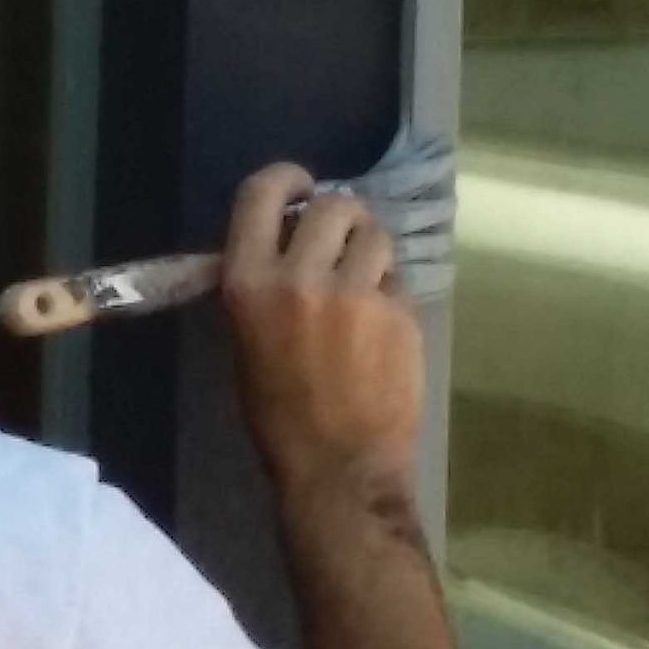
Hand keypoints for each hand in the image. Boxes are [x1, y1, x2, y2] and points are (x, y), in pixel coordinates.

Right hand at [222, 163, 425, 488]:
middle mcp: (302, 276)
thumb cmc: (279, 418)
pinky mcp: (400, 313)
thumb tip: (290, 247)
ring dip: (372, 252)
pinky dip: (391, 296)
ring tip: (365, 286)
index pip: (263, 192)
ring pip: (376, 237)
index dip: (287, 179)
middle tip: (341, 245)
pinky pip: (399, 281)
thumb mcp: (247, 343)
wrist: (338, 469)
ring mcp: (358, 293)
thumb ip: (266, 286)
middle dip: (341, 220)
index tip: (300, 186)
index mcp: (250, 283)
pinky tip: (382, 330)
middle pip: (334, 205)